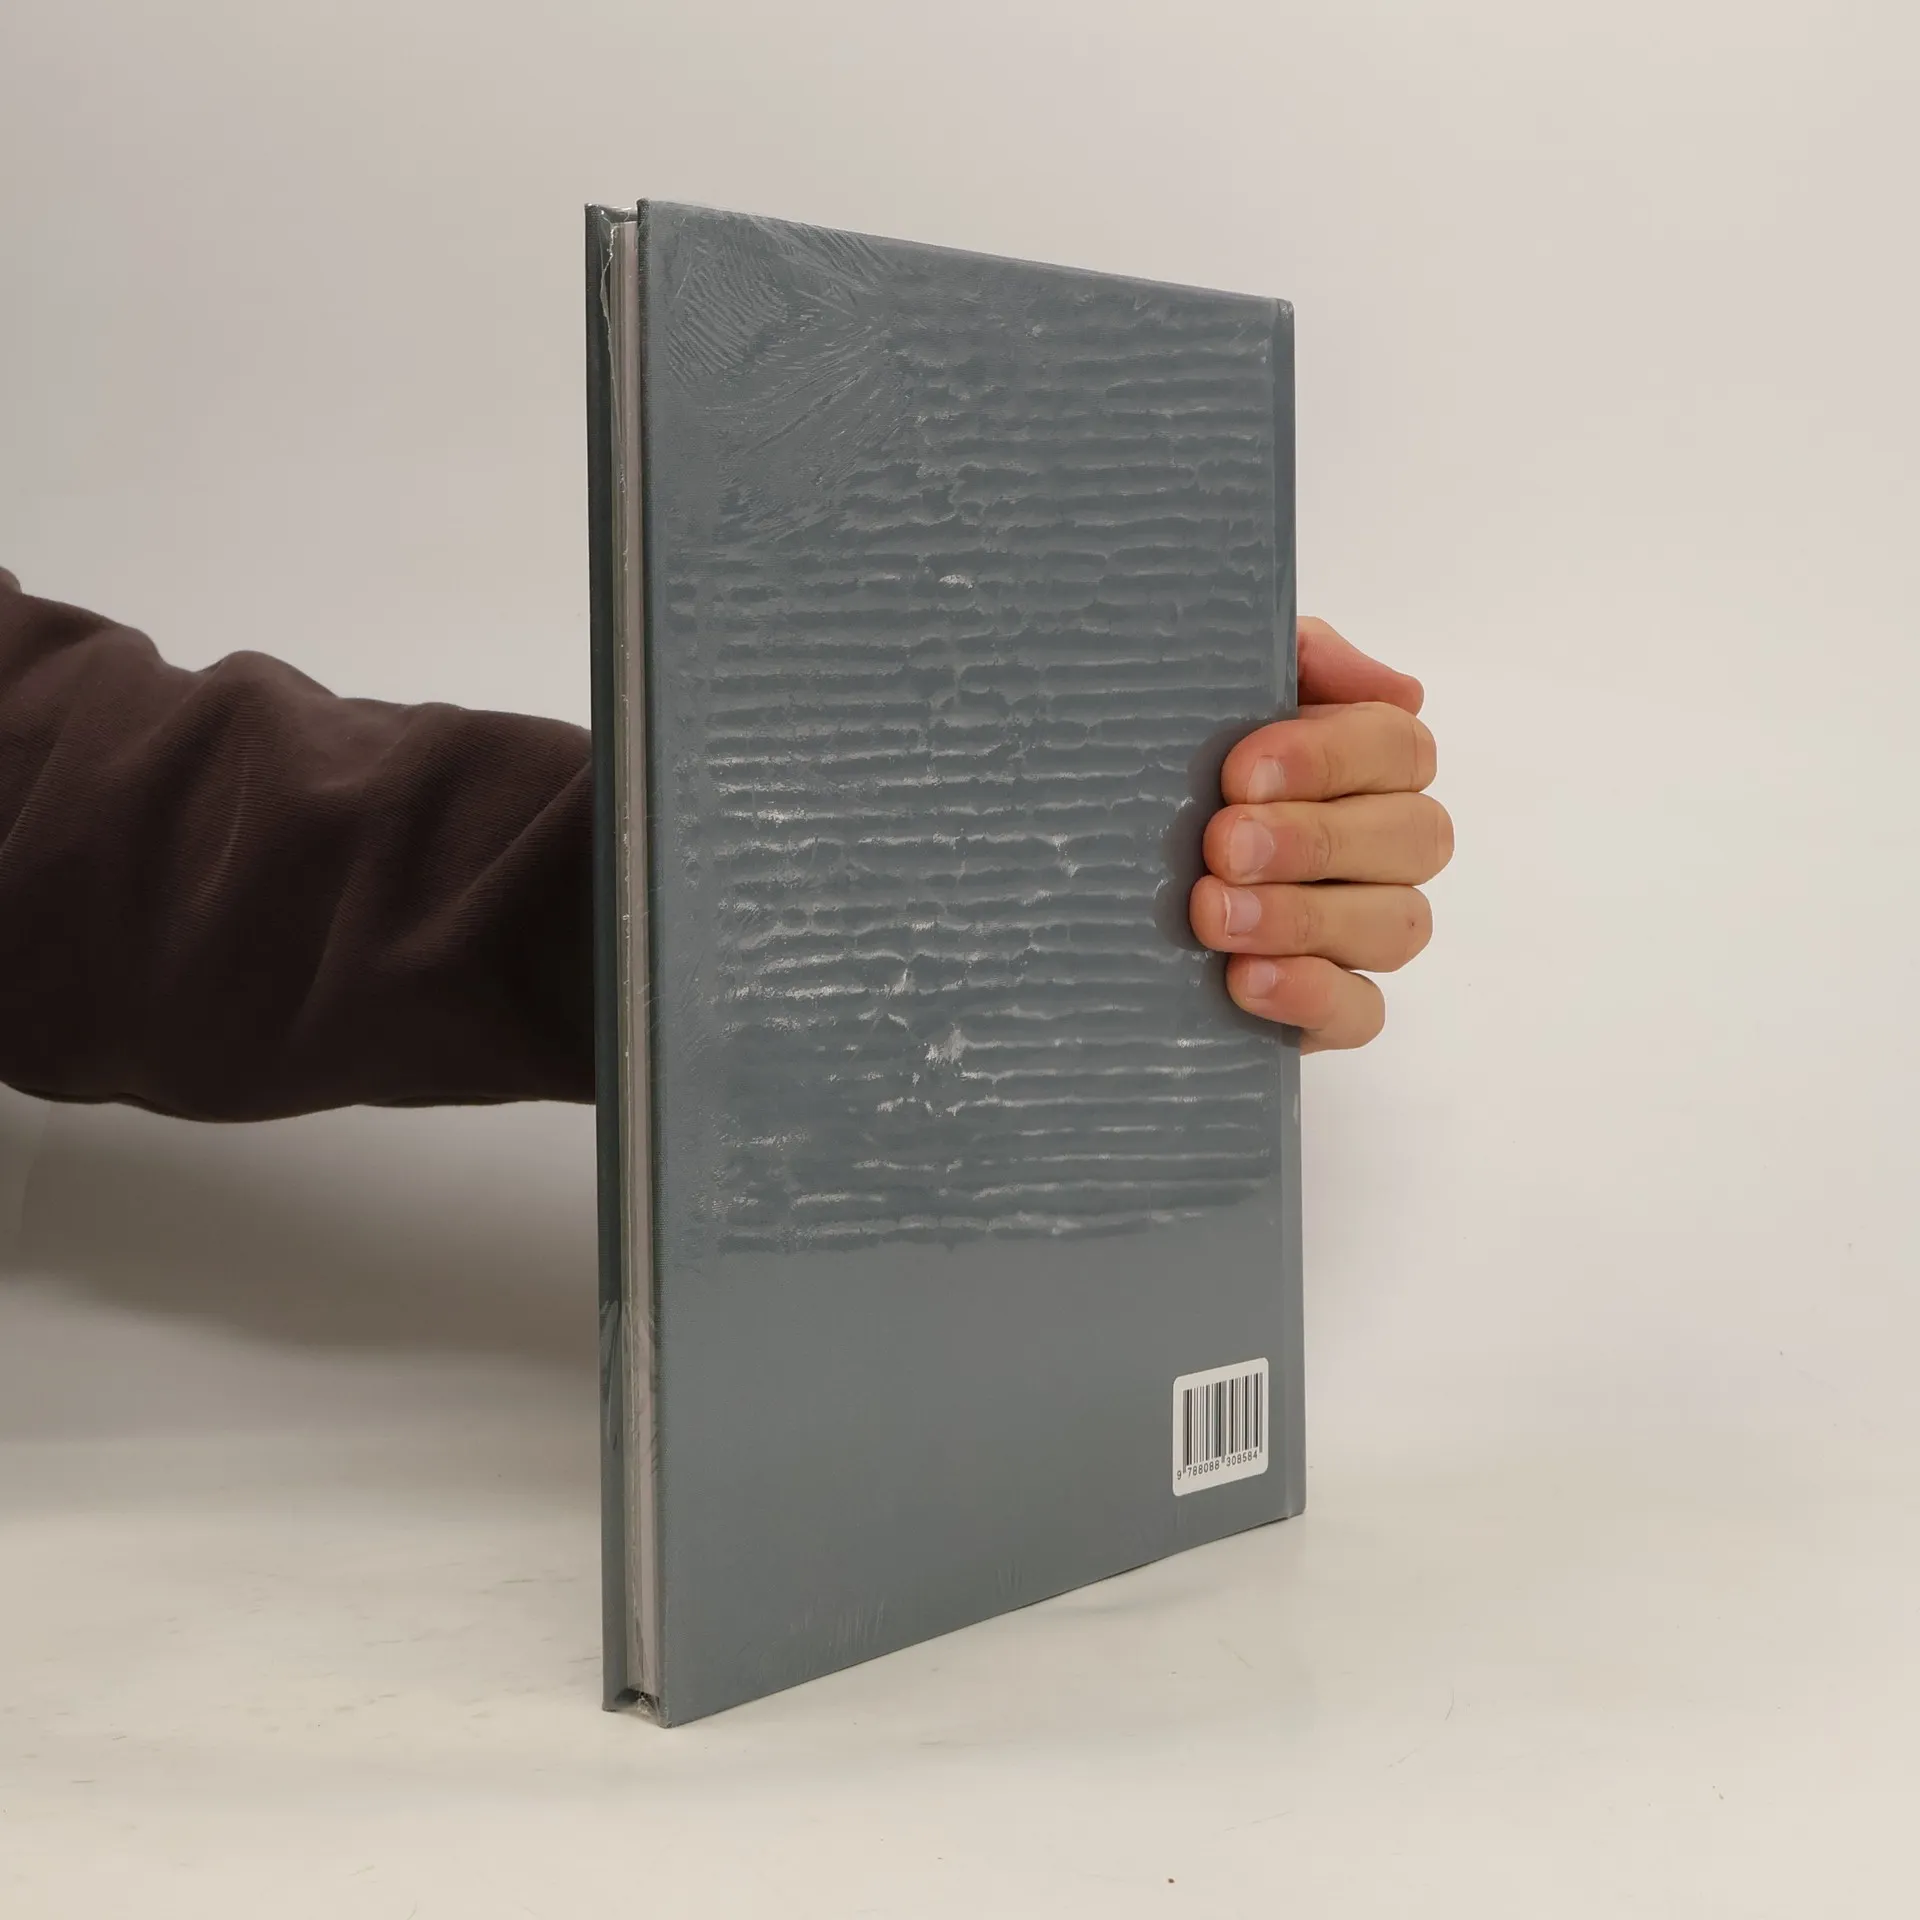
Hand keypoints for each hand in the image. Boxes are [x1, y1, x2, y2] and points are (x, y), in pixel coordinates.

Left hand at [1187, 618, 1450, 1050]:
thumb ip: (1297, 658)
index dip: (1330, 758)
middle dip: (1314, 840)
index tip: (1240, 772)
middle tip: (1222, 844)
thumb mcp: (1207, 685)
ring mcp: (1362, 931)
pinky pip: (1363, 1013)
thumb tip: (1396, 687)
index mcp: (1365, 761)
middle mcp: (1381, 846)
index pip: (1398, 750)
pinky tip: (1244, 980)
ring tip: (1212, 914)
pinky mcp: (1330, 1008)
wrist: (1077, 873)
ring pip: (1396, 925)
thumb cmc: (1160, 759)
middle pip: (1415, 838)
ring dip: (1304, 917)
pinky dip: (1311, 996)